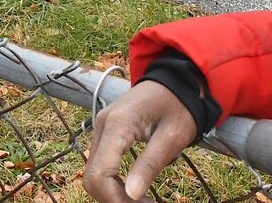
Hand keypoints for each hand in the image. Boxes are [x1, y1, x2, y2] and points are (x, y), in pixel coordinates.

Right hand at [82, 80, 199, 202]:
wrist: (176, 80)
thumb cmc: (179, 106)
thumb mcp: (172, 137)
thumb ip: (150, 164)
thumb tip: (132, 195)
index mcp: (118, 124)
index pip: (101, 173)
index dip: (116, 199)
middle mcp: (103, 124)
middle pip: (92, 176)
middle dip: (115, 199)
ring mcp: (101, 126)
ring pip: (94, 173)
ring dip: (114, 193)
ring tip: (143, 200)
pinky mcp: (106, 131)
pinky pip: (100, 163)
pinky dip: (113, 182)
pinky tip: (134, 188)